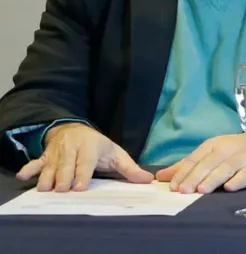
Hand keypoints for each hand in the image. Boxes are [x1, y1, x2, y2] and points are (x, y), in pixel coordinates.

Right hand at [15, 122, 153, 191]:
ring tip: (44, 189)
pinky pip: (35, 162)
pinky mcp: (44, 157)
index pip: (86, 162)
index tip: (80, 187)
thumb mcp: (116, 154)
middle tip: (62, 191)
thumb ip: (130, 169)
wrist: (75, 129)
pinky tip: (24, 176)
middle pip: (66, 165)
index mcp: (91, 147)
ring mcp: (56, 153)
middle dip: (64, 178)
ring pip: (50, 166)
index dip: (82, 174)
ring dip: (46, 177)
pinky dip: (29, 169)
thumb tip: (147, 180)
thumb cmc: (98, 147)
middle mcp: (72, 149)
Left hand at [155, 134, 245, 193]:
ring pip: (226, 167)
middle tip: (183, 191)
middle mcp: (227, 149)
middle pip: (209, 163)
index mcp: (213, 145)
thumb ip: (186, 166)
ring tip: (201, 190)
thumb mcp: (211, 154)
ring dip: (213, 178)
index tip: (172, 186)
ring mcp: (243, 157)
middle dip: (195, 176)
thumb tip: (160, 177)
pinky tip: (230, 188)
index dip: (183, 172)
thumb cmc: (234, 152)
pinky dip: (239, 180)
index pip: (195, 158)